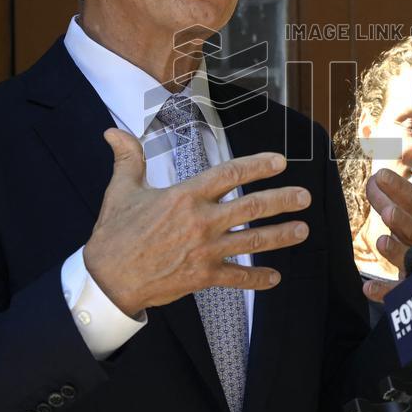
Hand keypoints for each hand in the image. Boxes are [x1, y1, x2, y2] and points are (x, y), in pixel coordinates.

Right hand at [83, 128, 311, 316]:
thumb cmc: (114, 234)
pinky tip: (275, 278)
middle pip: (252, 206)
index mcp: (185, 196)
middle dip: (282, 200)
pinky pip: (237, 278)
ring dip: (281, 235)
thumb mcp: (121, 190)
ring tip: (303, 230)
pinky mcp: (203, 277)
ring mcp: (205, 250)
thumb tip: (113, 131)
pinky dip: (257, 279)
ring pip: (253, 241)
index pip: (230, 173)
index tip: (279, 162)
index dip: (257, 165)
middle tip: (305, 197)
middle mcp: (201, 221)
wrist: (106, 279)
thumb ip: (127, 158)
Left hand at [361, 168, 411, 302]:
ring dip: (397, 250)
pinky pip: (399, 291)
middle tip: (386, 210)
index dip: (399, 188)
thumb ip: (395, 204)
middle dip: (401, 218)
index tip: (380, 176)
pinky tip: (367, 288)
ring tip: (383, 241)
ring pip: (411, 258)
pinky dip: (384, 291)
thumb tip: (376, 178)